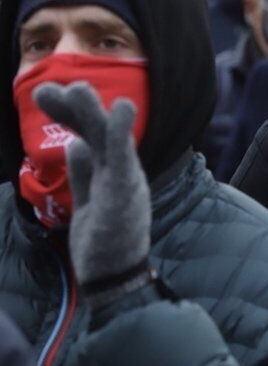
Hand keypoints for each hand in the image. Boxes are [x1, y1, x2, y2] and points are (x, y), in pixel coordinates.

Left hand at [34, 83, 150, 294]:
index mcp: (112, 172)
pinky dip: (122, 132)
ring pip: (107, 138)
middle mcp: (121, 170)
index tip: (45, 96)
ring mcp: (125, 180)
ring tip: (76, 88)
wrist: (116, 278)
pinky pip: (122, 158)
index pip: (89, 135)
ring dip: (92, 111)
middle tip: (46, 89)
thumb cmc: (104, 243)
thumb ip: (84, 175)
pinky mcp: (124, 192)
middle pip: (97, 130)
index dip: (70, 113)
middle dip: (75, 107)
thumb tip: (75, 146)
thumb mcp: (87, 202)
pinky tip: (122, 109)